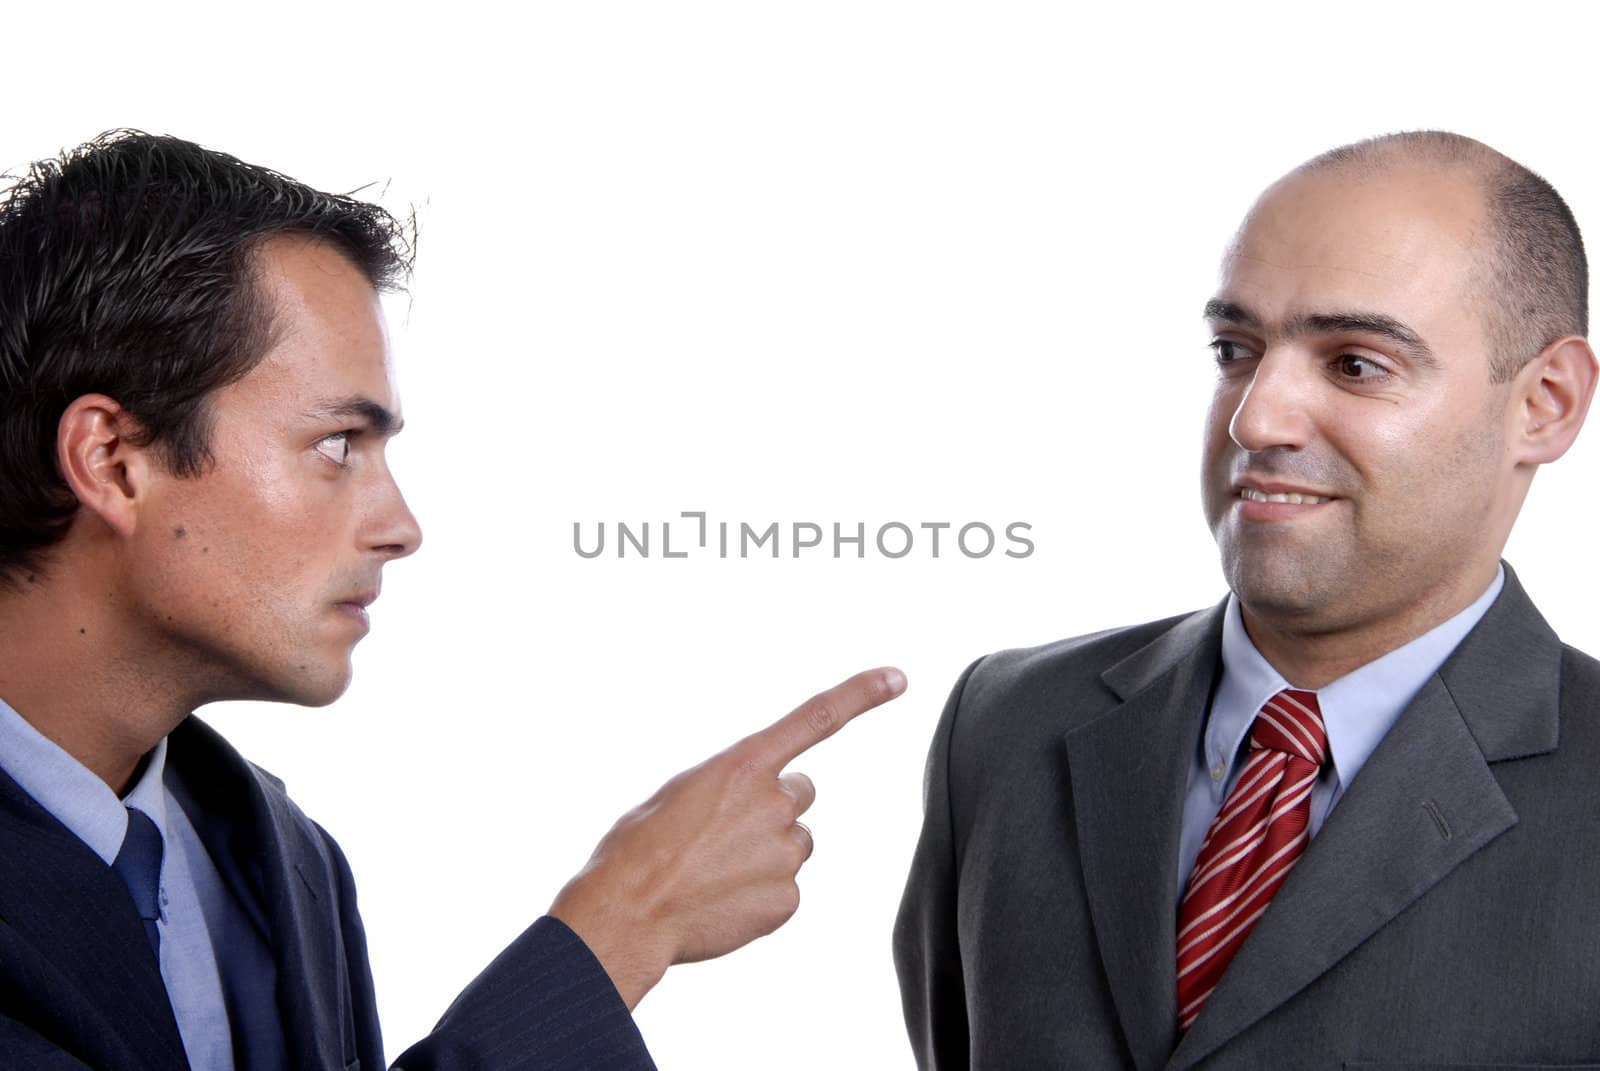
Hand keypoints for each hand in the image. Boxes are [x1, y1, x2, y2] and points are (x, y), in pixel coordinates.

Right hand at [548, 666, 906, 1008]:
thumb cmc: (637, 851)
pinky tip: (721, 901)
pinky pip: (786, 890)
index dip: (861, 694)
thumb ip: (727, 789)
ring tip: (714, 872)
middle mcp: (774, 802)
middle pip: (799, 794)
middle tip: (725, 833)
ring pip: (792, 844)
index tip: (898, 677)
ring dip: (764, 853)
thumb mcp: (678, 795)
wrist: (627, 915)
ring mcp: (785, 853)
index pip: (815, 718)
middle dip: (771, 808)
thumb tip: (744, 811)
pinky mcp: (788, 900)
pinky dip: (759, 895)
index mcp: (742, 765)